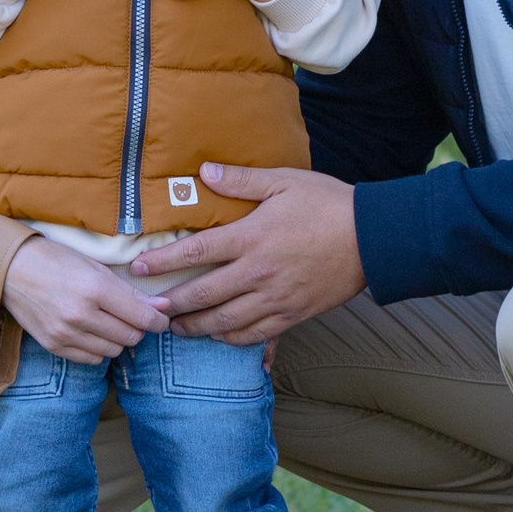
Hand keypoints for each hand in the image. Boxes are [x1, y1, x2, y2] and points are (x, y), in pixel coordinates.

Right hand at [1, 235, 169, 364]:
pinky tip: (93, 332)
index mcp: (95, 289)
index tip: (160, 318)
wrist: (11, 269)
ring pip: (113, 350)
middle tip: (132, 315)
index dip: (158, 320)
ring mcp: (66, 333)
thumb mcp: (95, 266)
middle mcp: (82, 315)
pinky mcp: (54, 346)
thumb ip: (130, 291)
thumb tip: (163, 307)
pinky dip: (99, 348)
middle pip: (131, 336)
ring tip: (110, 322)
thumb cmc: (56, 260)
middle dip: (138, 328)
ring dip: (118, 339)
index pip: (142, 317)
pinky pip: (92, 359)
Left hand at [130, 164, 363, 343]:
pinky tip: (219, 336)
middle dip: (171, 306)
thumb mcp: (284, 182)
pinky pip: (255, 334)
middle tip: (148, 312)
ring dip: (196, 328)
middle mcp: (258, 273)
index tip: (139, 268)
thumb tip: (204, 172)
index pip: (196, 252)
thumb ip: (241, 179)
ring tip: (176, 329)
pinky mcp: (293, 314)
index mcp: (251, 237)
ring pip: (225, 322)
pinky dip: (232, 339)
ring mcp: (275, 298)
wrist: (373, 238)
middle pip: (203, 296)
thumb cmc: (327, 204)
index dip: (163, 262)